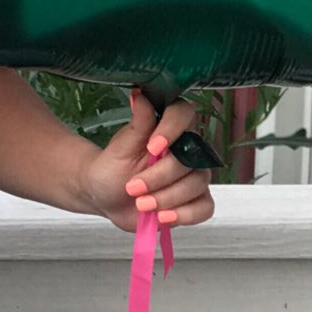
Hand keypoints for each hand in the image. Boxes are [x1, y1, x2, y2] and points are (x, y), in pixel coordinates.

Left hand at [81, 92, 216, 234]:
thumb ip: (138, 122)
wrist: (107, 196)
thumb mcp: (121, 146)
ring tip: (141, 204)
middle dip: (160, 177)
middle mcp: (186, 150)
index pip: (184, 114)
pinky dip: (184, 215)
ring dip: (167, 198)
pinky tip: (162, 218)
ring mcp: (193, 176)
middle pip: (189, 160)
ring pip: (197, 185)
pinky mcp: (195, 201)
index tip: (151, 147)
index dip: (172, 129)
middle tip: (133, 187)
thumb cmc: (112, 167)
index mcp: (168, 128)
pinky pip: (204, 208)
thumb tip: (141, 94)